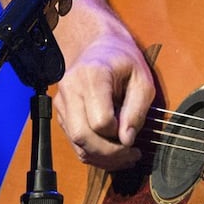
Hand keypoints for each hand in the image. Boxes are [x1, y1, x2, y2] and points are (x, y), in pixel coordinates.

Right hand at [52, 24, 155, 170]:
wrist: (99, 47)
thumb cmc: (123, 61)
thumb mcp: (142, 80)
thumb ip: (136, 110)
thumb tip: (127, 140)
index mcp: (92, 77)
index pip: (100, 121)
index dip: (118, 135)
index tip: (133, 137)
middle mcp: (70, 90)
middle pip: (82, 136)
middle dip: (108, 154)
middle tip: (131, 156)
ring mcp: (62, 102)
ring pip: (76, 143)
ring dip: (101, 157)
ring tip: (125, 157)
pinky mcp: (62, 113)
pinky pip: (74, 141)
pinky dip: (93, 152)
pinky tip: (112, 152)